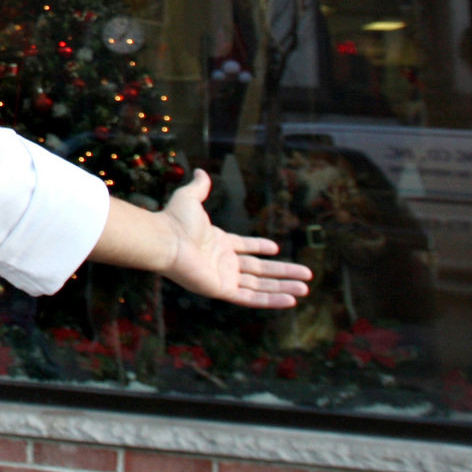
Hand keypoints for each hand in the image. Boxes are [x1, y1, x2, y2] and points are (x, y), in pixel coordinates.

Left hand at [161, 169, 312, 308]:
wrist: (165, 240)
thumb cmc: (175, 220)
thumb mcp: (190, 198)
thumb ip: (200, 187)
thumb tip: (200, 171)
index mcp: (217, 242)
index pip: (244, 248)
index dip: (260, 248)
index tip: (276, 249)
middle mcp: (222, 262)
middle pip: (259, 270)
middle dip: (283, 273)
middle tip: (306, 275)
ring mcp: (223, 277)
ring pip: (260, 286)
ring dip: (283, 287)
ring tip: (305, 288)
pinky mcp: (222, 290)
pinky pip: (250, 298)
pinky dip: (271, 300)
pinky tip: (291, 300)